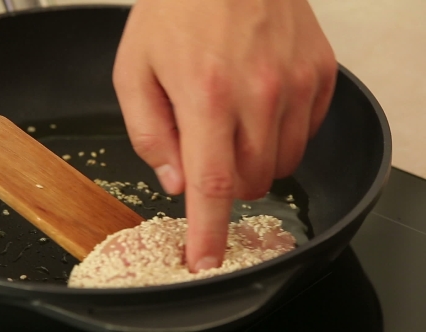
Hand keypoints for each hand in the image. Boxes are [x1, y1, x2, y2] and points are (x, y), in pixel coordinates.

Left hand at [113, 0, 336, 271]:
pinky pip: (304, 134)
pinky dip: (279, 134)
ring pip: (281, 164)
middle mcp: (260, 93)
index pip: (213, 185)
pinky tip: (258, 102)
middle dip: (225, 184)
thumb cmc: (176, 8)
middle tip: (207, 150)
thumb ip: (149, 132)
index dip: (210, 232)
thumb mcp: (135, 68)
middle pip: (250, 182)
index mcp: (206, 94)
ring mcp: (297, 84)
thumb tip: (175, 181)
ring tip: (232, 119)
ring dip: (253, 161)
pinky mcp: (320, 75)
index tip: (208, 260)